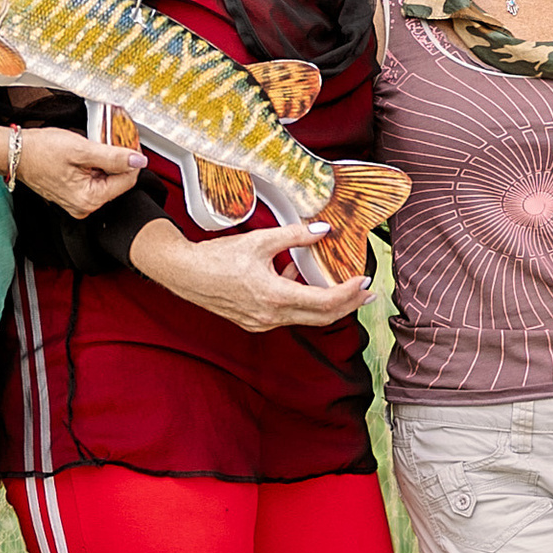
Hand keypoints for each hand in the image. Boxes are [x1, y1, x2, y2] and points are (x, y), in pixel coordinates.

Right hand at [14, 127, 141, 219]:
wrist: (15, 152)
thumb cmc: (40, 151)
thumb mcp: (82, 150)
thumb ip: (114, 157)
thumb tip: (138, 161)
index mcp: (89, 199)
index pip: (127, 181)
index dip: (132, 158)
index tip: (130, 141)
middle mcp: (84, 206)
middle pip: (117, 181)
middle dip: (118, 159)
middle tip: (111, 138)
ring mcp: (78, 201)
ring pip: (106, 179)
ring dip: (106, 160)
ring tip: (95, 144)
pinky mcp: (72, 194)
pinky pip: (93, 179)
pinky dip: (95, 165)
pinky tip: (87, 152)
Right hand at [131, 214, 372, 336]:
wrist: (184, 273)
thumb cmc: (217, 258)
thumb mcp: (261, 240)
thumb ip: (295, 236)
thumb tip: (323, 230)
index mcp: (275, 297)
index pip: (325, 302)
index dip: (349, 293)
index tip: (364, 281)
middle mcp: (271, 316)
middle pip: (322, 317)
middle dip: (349, 304)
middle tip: (367, 293)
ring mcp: (262, 323)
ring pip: (305, 318)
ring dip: (326, 304)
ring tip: (343, 288)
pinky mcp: (254, 322)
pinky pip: (287, 315)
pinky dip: (301, 302)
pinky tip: (299, 280)